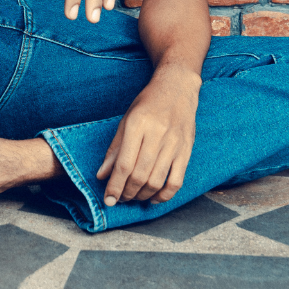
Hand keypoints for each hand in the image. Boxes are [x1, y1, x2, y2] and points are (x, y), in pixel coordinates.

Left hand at [96, 68, 199, 205]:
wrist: (177, 88)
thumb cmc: (147, 104)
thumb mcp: (126, 121)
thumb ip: (114, 149)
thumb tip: (102, 175)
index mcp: (137, 125)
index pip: (124, 164)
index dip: (115, 186)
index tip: (108, 200)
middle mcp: (157, 135)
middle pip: (139, 175)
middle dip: (127, 193)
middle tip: (120, 198)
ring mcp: (174, 144)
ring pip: (156, 181)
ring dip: (142, 195)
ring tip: (134, 196)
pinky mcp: (186, 151)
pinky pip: (176, 181)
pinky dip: (164, 195)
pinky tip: (154, 198)